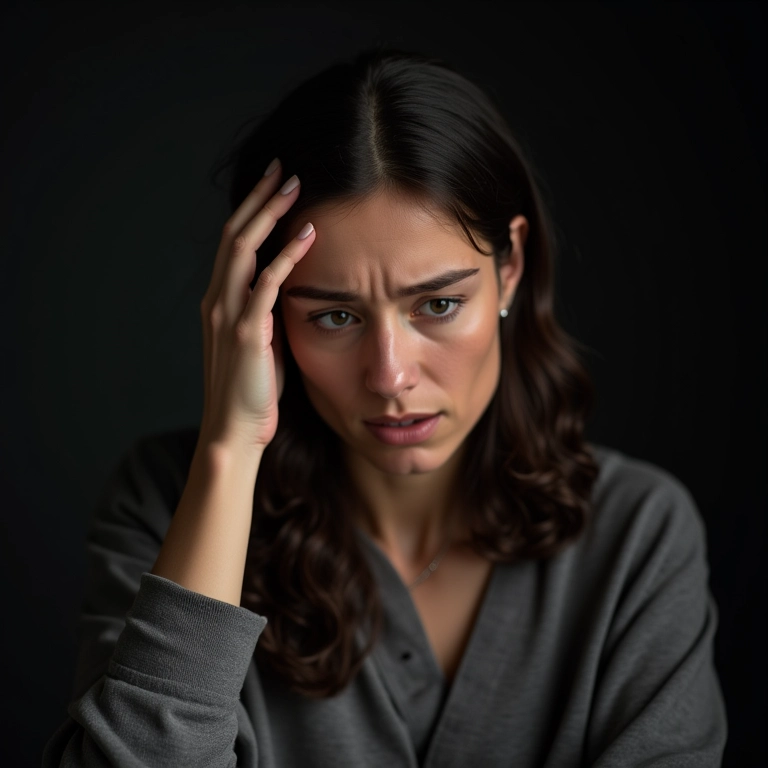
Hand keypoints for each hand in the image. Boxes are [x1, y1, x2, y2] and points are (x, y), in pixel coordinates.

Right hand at [198, 159, 314, 454]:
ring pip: (244, 249)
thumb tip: (291, 286)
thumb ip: (266, 311)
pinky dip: (286, 256)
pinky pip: (267, 283)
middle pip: (235, 234)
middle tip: (283, 169)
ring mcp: (229, 314)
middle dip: (259, 198)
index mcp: (219, 301)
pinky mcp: (248, 332)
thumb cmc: (252, 390)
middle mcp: (218, 300)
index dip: (251, 210)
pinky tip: (307, 235)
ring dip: (270, 214)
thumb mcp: (258, 342)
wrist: (235, 430)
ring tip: (294, 186)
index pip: (233, 243)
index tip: (273, 185)